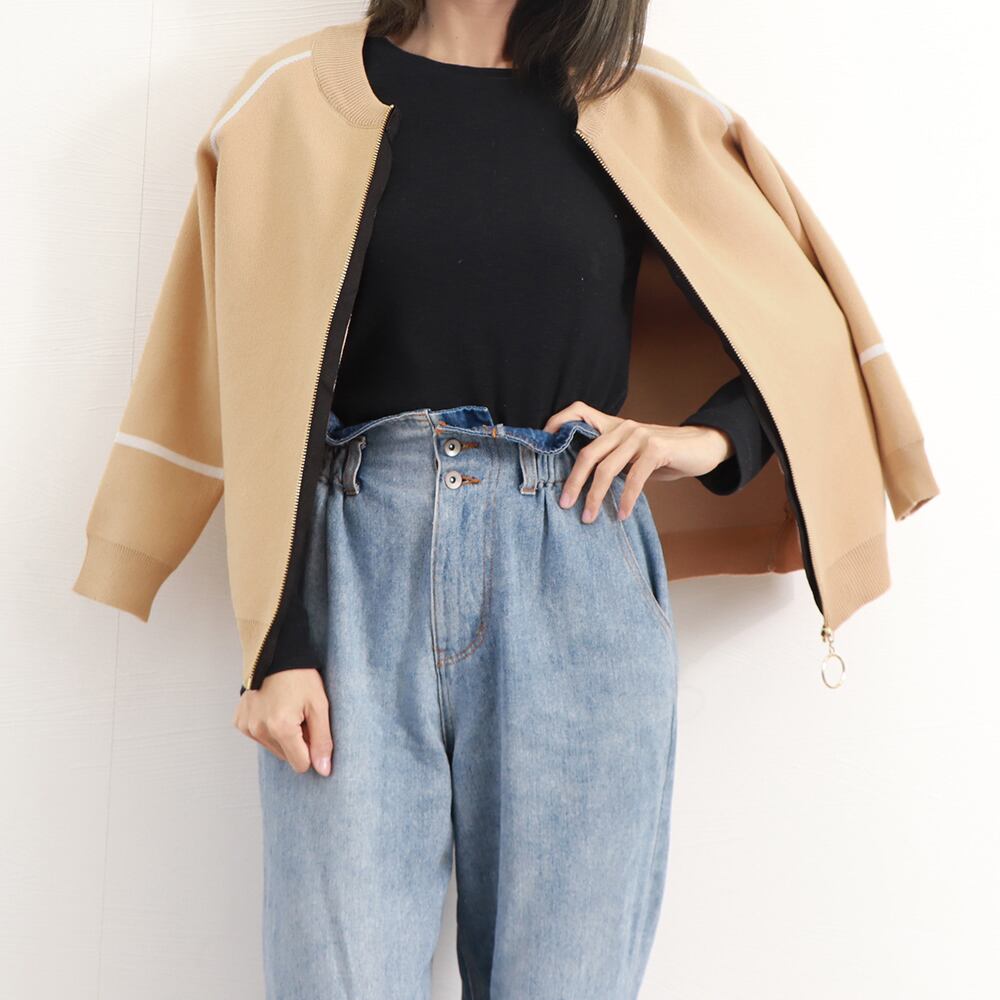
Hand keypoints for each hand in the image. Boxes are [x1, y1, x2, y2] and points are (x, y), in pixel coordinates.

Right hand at [232, 668, 332, 775]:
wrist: (276, 654)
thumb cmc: (301, 678)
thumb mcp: (319, 706)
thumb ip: (322, 740)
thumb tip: (324, 771)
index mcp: (281, 728)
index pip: (301, 764)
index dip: (311, 749)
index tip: (313, 729)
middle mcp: (260, 730)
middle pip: (287, 757)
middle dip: (297, 741)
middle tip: (301, 715)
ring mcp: (247, 726)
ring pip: (273, 748)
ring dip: (283, 735)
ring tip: (287, 709)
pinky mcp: (240, 722)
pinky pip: (259, 737)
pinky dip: (268, 728)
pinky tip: (272, 708)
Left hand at [543, 400, 733, 521]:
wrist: (702, 447)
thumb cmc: (662, 455)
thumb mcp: (632, 454)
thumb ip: (610, 460)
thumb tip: (579, 484)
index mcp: (613, 426)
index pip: (579, 412)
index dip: (558, 423)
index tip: (542, 446)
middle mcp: (623, 427)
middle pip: (587, 453)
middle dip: (573, 481)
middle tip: (564, 504)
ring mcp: (639, 436)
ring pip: (607, 468)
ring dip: (596, 496)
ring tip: (589, 517)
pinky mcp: (657, 448)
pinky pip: (635, 477)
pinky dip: (627, 498)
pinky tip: (623, 514)